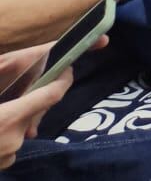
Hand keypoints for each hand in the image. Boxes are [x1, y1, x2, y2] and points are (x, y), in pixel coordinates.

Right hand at [0, 44, 69, 169]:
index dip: (62, 79)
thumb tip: (8, 62)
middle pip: (33, 111)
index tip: (67, 67)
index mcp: (8, 119)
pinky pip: (10, 144)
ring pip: (20, 128)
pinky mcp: (2, 166)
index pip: (51, 95)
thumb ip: (1, 72)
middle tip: (8, 94)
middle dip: (26, 100)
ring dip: (12, 118)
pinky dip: (3, 134)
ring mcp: (8, 156)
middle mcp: (14, 139)